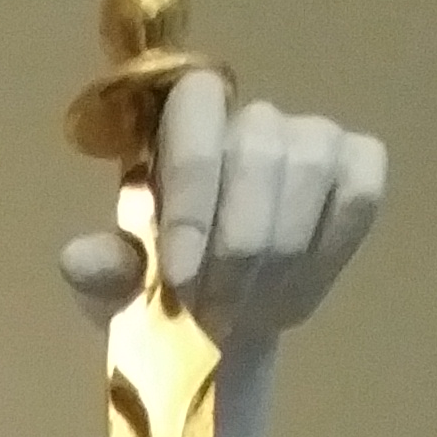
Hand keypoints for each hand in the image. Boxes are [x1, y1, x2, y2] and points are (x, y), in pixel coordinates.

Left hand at [61, 65, 381, 353]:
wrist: (217, 332)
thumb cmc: (162, 297)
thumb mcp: (118, 293)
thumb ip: (103, 270)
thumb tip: (78, 257)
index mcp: (181, 129)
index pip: (195, 105)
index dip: (192, 190)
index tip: (177, 276)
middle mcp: (250, 120)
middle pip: (258, 148)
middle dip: (235, 247)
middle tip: (212, 316)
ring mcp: (311, 137)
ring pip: (309, 170)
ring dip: (278, 258)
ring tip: (246, 315)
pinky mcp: (358, 165)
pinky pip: (359, 193)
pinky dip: (327, 254)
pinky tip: (291, 298)